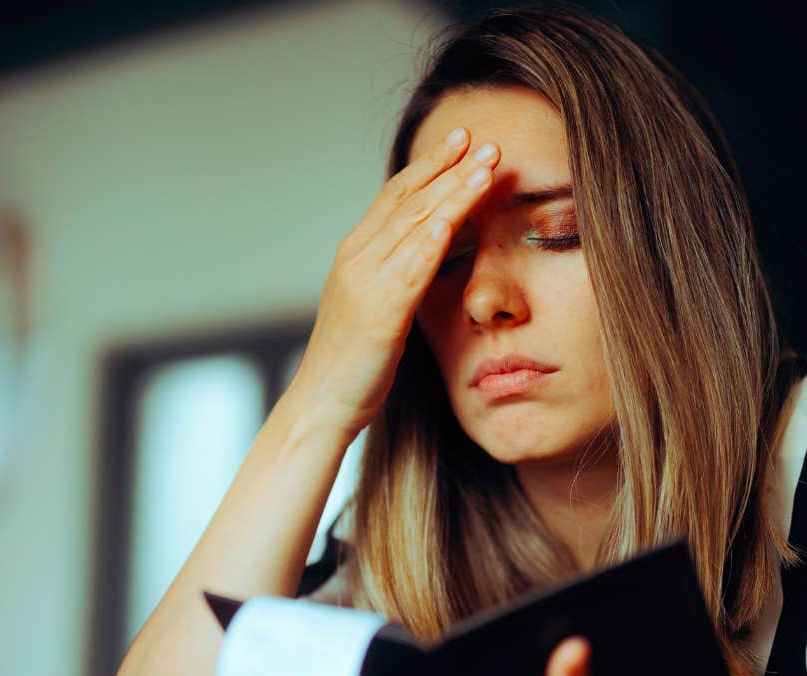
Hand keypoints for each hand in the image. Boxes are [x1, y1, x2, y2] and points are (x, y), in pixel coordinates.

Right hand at [285, 126, 500, 439]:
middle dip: (448, 168)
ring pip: (414, 226)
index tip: (461, 141)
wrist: (322, 404)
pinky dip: (431, 241)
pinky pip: (409, 270)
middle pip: (409, 201)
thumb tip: (426, 250)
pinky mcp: (380, 314)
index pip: (397, 196)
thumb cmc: (352, 363)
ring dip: (452, 193)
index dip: (430, 166)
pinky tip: (451, 219)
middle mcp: (357, 259)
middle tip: (483, 139)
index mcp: (356, 254)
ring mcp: (366, 284)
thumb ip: (396, 274)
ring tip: (484, 166)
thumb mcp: (376, 306)